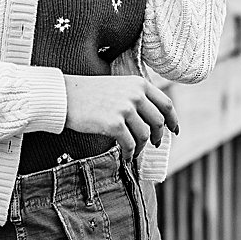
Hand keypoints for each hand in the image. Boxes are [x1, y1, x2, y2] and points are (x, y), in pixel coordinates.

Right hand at [63, 74, 178, 159]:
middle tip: (153, 144)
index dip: (173, 120)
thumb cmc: (90, 93)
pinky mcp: (114, 123)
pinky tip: (125, 156)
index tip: (174, 131)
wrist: (66, 96)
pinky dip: (130, 154)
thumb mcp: (119, 87)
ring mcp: (125, 108)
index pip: (165, 103)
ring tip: (133, 152)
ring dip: (141, 148)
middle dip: (157, 137)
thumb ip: (136, 98)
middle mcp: (135, 94)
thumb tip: (152, 120)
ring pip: (145, 135)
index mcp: (138, 83)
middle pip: (158, 122)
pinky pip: (130, 144)